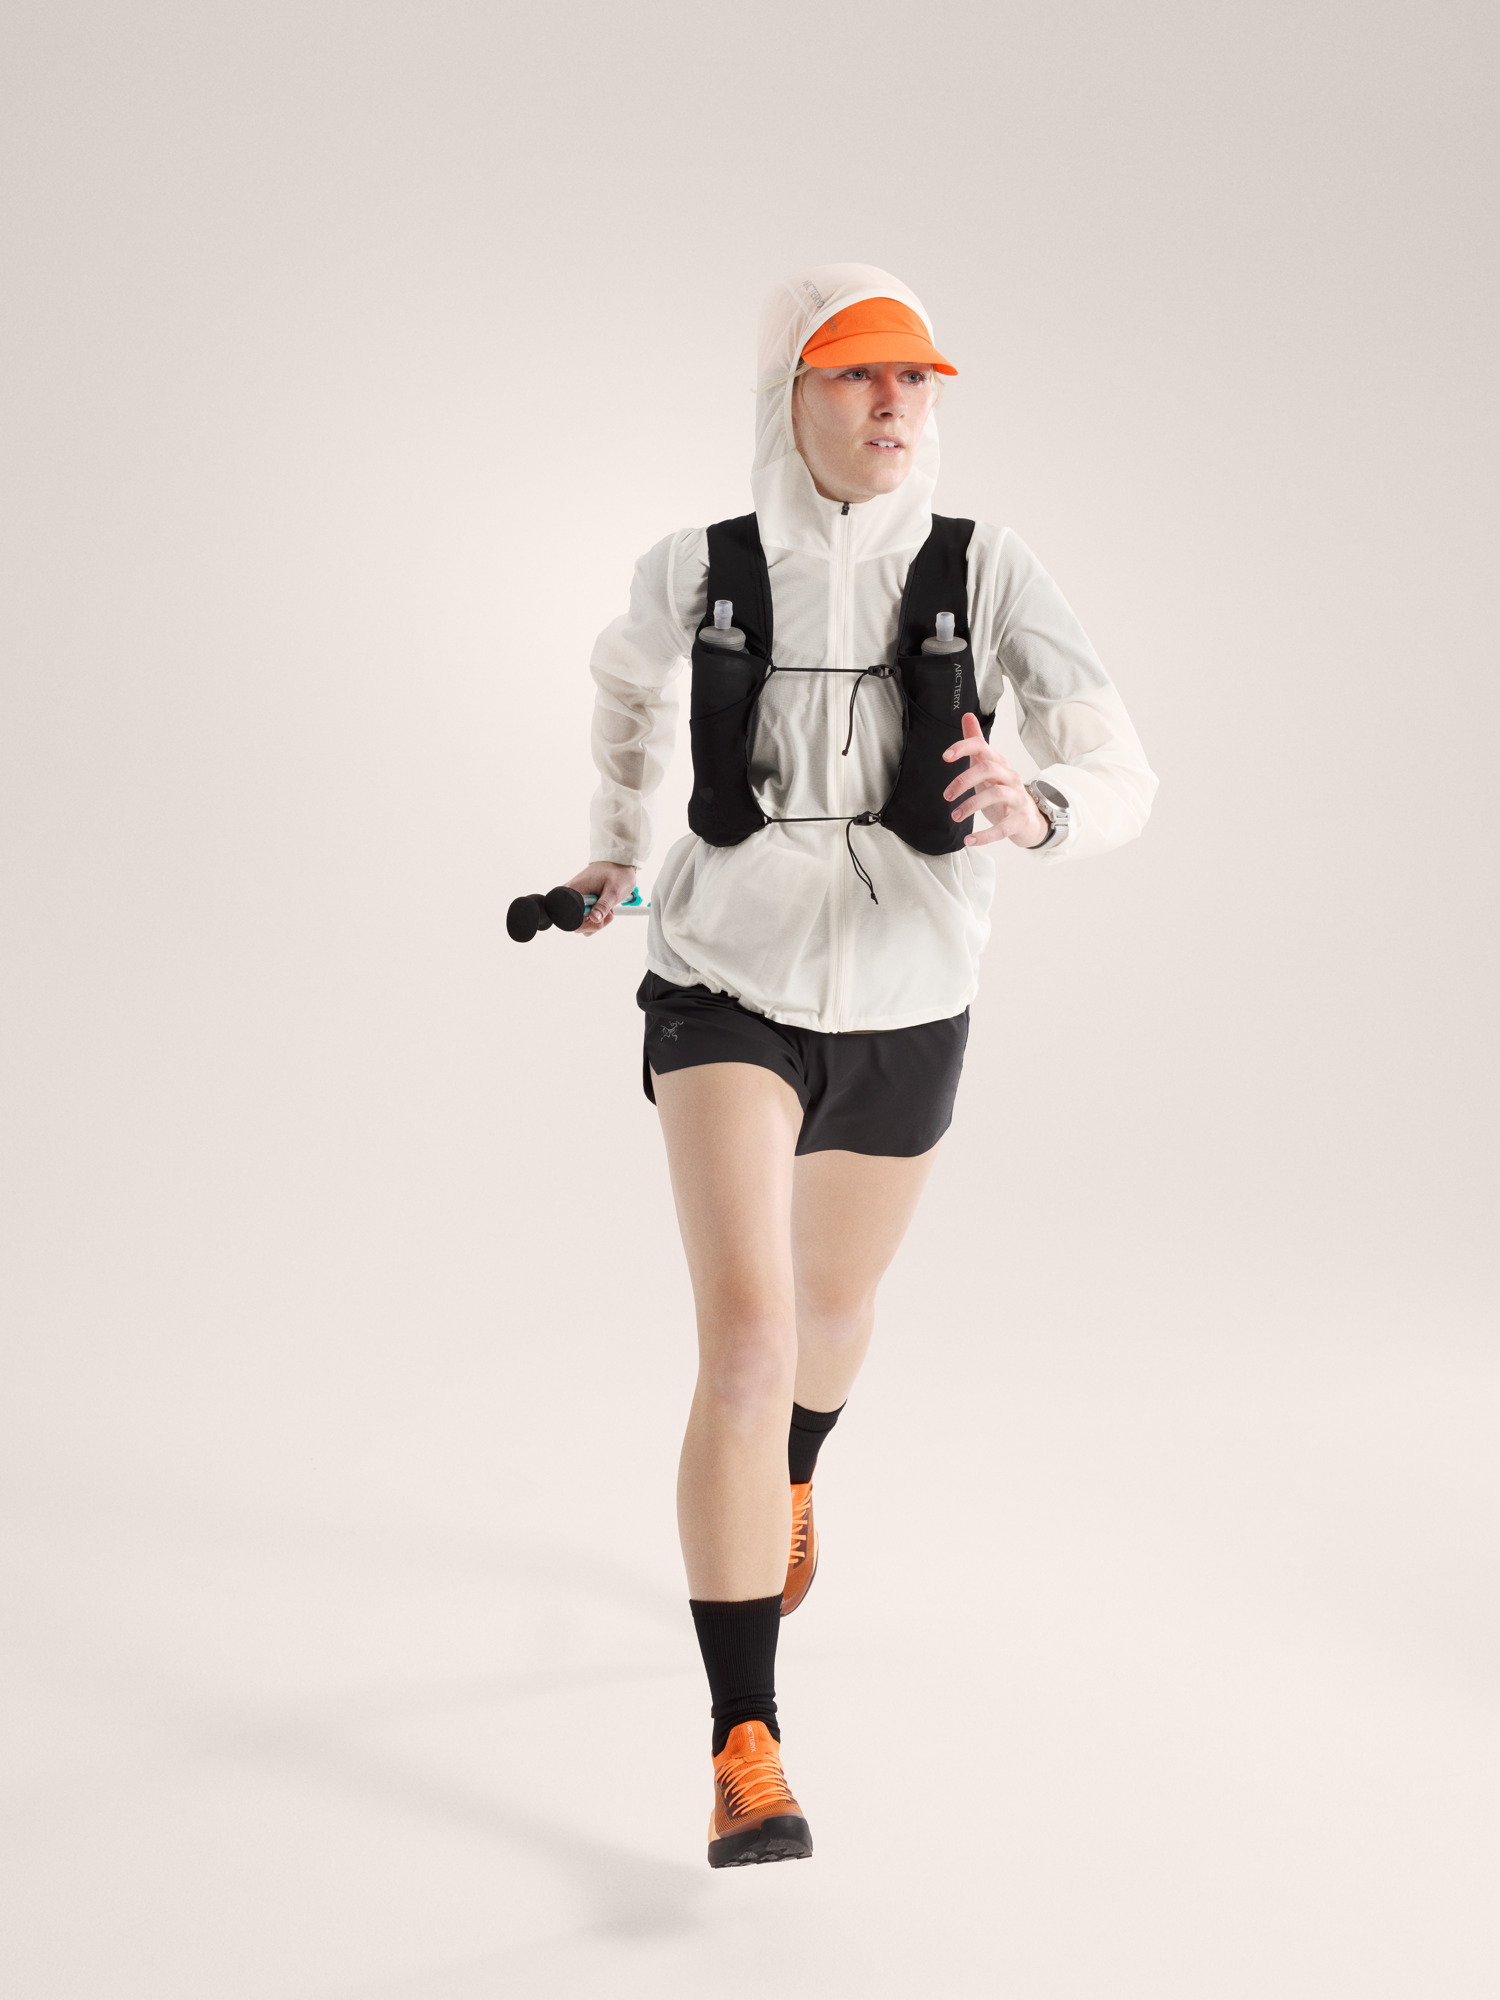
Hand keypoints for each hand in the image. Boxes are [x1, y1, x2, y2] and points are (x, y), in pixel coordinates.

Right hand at [563, 860, 639, 936]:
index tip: (599, 918)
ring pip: (580, 925)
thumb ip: (603, 905)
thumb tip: (594, 919)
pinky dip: (596, 919)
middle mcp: (570, 897)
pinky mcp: (581, 905)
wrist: (619, 864)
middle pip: (574, 925)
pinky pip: (585, 920)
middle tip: (608, 912)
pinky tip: (604, 909)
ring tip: (607, 909)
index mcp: (573, 890)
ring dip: (596, 922)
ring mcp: (575, 902)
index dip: (584, 924)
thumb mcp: (613, 891)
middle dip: (593, 924)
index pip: (569, 918)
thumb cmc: (616, 874)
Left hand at [941, 712, 1049, 848]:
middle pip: (988, 769)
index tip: (945, 756)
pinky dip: (985, 835)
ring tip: (954, 816)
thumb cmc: (1004, 791)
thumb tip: (966, 715)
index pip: (982, 747)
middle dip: (963, 781)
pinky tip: (969, 841)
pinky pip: (1003, 827)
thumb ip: (976, 744)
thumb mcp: (988, 767)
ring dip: (971, 806)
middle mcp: (1010, 777)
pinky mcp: (1020, 820)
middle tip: (946, 796)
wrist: (1031, 818)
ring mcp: (1018, 798)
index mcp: (999, 764)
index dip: (964, 748)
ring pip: (996, 795)